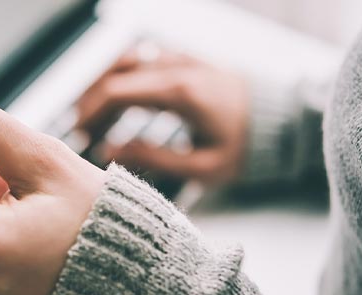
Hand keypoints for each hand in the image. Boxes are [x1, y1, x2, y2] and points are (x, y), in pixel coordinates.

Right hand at [77, 47, 248, 183]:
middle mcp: (177, 68)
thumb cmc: (246, 149)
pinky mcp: (187, 61)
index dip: (90, 113)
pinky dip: (124, 77)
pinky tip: (119, 100)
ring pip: (127, 62)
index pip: (116, 92)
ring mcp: (182, 60)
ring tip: (93, 116)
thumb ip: (153, 158)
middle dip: (91, 101)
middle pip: (115, 74)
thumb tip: (109, 150)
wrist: (282, 123)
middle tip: (80, 130)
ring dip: (104, 86)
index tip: (78, 135)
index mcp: (179, 92)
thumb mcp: (202, 166)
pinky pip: (144, 60)